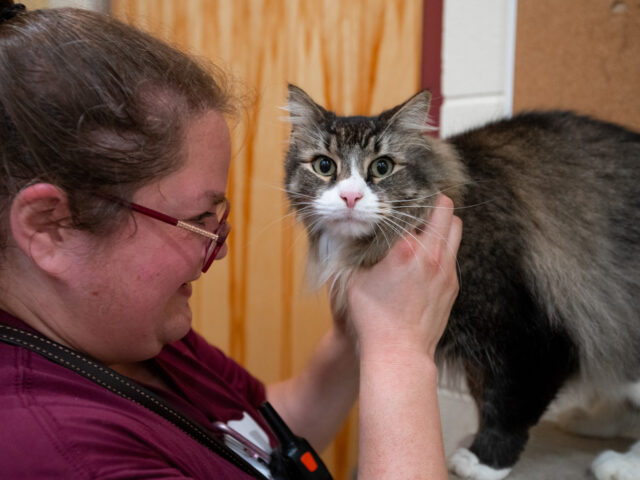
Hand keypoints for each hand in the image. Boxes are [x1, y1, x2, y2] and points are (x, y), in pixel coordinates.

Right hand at [347, 195, 461, 357]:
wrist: (399, 352)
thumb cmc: (373, 318)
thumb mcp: (354, 279)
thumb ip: (358, 252)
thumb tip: (355, 234)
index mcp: (406, 248)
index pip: (418, 206)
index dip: (411, 197)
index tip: (404, 196)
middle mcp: (433, 255)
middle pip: (447, 211)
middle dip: (434, 204)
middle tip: (419, 206)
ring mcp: (447, 271)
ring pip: (456, 231)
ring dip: (442, 225)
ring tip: (424, 230)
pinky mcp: (452, 286)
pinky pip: (452, 256)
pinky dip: (443, 249)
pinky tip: (425, 260)